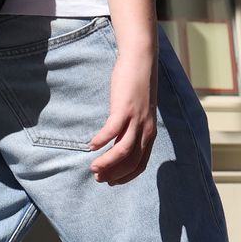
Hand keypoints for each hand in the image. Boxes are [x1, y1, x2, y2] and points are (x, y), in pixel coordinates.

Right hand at [90, 49, 156, 184]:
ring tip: (93, 168)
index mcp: (150, 133)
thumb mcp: (139, 111)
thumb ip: (132, 126)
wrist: (141, 60)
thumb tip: (117, 139)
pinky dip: (101, 141)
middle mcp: (146, 129)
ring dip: (107, 163)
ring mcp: (136, 119)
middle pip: (131, 161)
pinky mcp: (125, 108)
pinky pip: (112, 131)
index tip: (111, 181)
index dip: (125, 176)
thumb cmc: (137, 85)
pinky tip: (91, 145)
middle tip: (98, 178)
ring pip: (123, 151)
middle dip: (114, 174)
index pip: (140, 164)